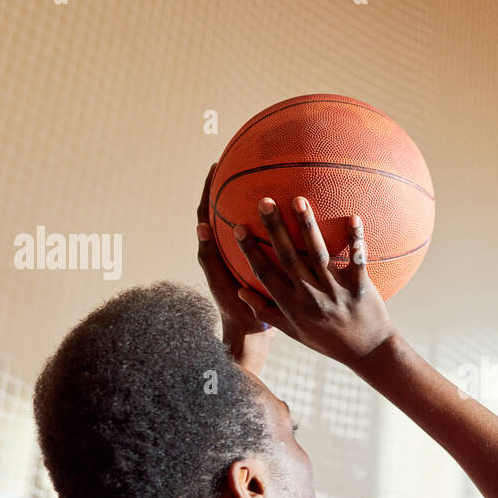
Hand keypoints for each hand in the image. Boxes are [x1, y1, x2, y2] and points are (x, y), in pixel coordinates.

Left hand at [196, 163, 270, 340]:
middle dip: (233, 188)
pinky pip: (274, 239)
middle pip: (227, 211)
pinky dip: (281, 226)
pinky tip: (298, 215)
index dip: (209, 189)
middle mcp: (230, 251)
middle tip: (244, 164)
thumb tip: (199, 226)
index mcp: (215, 252)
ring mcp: (247, 258)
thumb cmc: (235, 311)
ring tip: (272, 182)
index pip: (207, 212)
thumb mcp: (223, 283)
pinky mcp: (266, 266)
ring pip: (251, 223)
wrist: (252, 334)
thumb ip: (209, 257)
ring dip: (258, 203)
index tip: (214, 166)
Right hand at [231, 196, 396, 366]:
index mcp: (292, 306)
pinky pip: (358, 261)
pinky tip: (353, 217)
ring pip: (319, 255)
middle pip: (288, 258)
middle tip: (265, 201)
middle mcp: (311, 297)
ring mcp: (336, 292)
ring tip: (299, 200)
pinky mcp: (361, 288)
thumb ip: (267, 312)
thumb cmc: (327, 340)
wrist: (367, 353)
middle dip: (275, 228)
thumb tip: (240, 292)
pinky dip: (356, 240)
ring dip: (308, 227)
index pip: (265, 274)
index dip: (250, 251)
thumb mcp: (294, 332)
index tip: (237, 227)